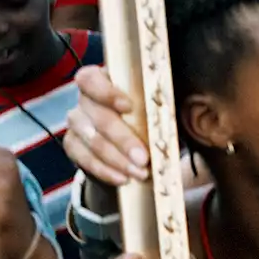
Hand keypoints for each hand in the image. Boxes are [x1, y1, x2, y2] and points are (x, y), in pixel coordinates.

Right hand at [63, 66, 149, 186]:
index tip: (129, 107)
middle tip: (143, 158)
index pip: (91, 80)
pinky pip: (84, 160)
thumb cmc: (143, 114)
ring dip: (117, 159)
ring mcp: (76, 122)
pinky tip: (123, 179)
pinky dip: (105, 171)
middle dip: (122, 139)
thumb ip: (157, 104)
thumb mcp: (151, 104)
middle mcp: (84, 99)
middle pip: (98, 117)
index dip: (107, 93)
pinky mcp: (72, 145)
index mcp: (101, 79)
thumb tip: (186, 110)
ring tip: (140, 173)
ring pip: (92, 141)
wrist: (126, 140)